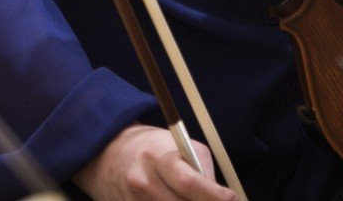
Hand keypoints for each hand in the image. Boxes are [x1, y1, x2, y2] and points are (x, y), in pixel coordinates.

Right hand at [73, 125, 231, 200]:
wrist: (112, 155)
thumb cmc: (154, 150)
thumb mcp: (181, 147)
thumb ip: (203, 171)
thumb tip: (224, 200)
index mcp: (158, 158)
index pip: (189, 183)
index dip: (214, 196)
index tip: (230, 198)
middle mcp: (143, 183)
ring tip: (195, 200)